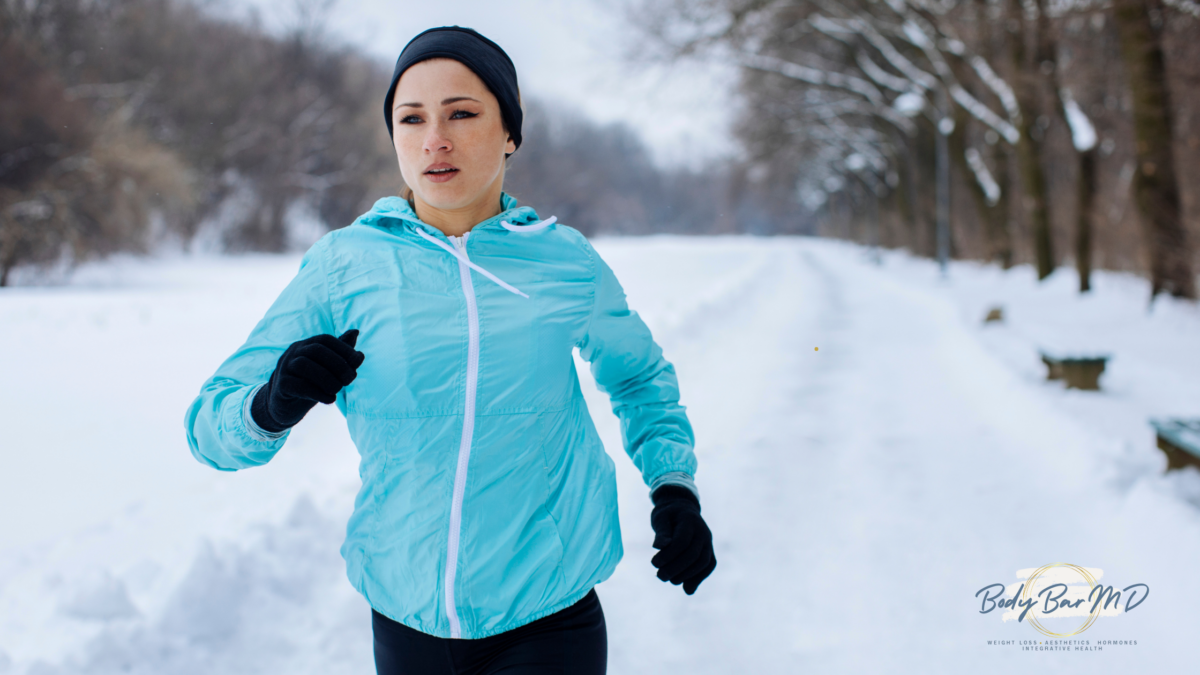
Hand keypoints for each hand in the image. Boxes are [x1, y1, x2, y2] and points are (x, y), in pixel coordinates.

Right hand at [250, 329, 364, 432]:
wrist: (284, 405)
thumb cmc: (310, 383)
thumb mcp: (327, 368)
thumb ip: (341, 353)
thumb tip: (356, 331)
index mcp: (306, 345)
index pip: (325, 339)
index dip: (344, 349)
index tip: (358, 362)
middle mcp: (293, 353)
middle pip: (316, 350)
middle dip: (338, 363)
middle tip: (350, 379)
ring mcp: (284, 368)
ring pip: (304, 365)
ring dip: (327, 378)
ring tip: (338, 389)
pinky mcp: (280, 386)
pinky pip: (298, 385)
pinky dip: (318, 393)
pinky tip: (330, 399)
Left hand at [650, 485, 715, 594]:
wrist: (683, 510)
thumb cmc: (668, 515)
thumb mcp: (661, 518)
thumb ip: (661, 532)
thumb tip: (659, 546)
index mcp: (690, 521)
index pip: (682, 541)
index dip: (668, 555)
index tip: (654, 563)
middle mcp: (703, 532)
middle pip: (694, 554)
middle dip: (676, 568)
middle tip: (659, 576)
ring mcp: (709, 542)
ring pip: (704, 562)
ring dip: (687, 576)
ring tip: (670, 580)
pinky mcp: (710, 551)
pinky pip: (709, 566)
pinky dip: (699, 578)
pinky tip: (687, 589)